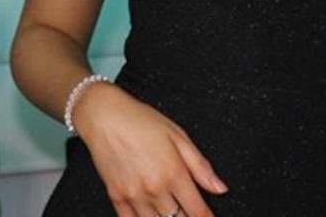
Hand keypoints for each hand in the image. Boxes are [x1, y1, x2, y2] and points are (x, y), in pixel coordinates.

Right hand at [73, 82, 227, 216]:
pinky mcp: (116, 197)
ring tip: (172, 215)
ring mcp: (133, 195)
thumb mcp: (179, 137)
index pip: (196, 208)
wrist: (106, 117)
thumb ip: (201, 166)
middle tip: (190, 213)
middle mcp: (154, 188)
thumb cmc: (142, 122)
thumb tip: (219, 187)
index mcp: (173, 173)